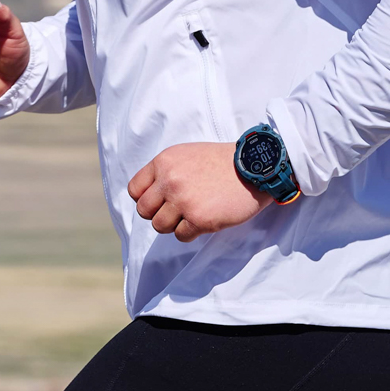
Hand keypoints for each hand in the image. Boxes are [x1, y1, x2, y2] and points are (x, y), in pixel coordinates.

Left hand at [128, 143, 273, 242]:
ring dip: (174, 225)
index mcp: (164, 162)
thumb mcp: (187, 154)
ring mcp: (183, 200)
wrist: (254, 167)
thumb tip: (146, 195)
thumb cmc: (221, 162)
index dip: (146, 199)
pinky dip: (191, 232)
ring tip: (192, 215)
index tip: (160, 200)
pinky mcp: (199, 219)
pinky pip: (180, 236)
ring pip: (159, 226)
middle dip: (158, 214)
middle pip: (144, 211)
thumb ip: (165, 171)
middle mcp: (170, 181)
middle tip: (177, 211)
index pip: (134, 190)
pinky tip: (205, 219)